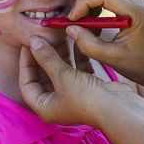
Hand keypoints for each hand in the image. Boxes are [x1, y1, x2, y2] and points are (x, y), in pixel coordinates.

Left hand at [19, 36, 135, 126]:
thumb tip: (32, 41)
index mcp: (44, 107)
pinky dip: (75, 56)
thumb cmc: (86, 97)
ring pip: (61, 70)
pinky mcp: (87, 86)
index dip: (25, 63)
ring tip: (59, 35)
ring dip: (60, 53)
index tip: (28, 44)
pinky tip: (76, 41)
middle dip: (44, 56)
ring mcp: (73, 94)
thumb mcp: (62, 76)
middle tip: (43, 37)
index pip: (26, 83)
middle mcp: (57, 102)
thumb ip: (46, 58)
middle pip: (43, 75)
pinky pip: (77, 69)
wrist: (118, 107)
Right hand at [66, 0, 143, 88]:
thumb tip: (70, 28)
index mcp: (136, 12)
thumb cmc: (138, 65)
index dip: (83, 3)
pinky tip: (91, 21)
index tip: (71, 19)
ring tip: (81, 22)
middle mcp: (138, 0)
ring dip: (88, 2)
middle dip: (83, 0)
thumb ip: (89, 44)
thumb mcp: (111, 58)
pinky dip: (95, 5)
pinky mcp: (132, 2)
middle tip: (72, 20)